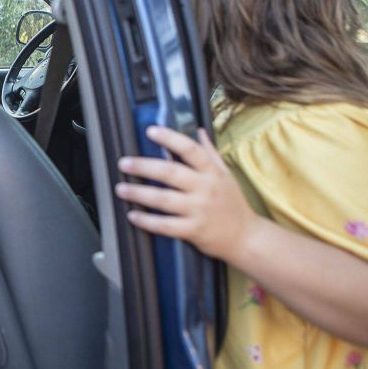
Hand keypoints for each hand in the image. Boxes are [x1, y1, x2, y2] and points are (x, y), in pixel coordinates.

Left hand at [115, 126, 260, 262]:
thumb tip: (198, 131)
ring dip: (139, 193)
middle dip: (144, 166)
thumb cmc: (233, 204)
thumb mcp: (226, 175)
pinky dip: (147, 221)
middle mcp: (205, 189)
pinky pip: (166, 225)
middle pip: (170, 173)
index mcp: (212, 172)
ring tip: (121, 188)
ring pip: (164, 199)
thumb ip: (210, 152)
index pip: (190, 150)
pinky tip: (133, 215)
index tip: (150, 131)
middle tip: (124, 163)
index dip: (170, 138)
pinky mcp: (193, 230)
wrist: (246, 237)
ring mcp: (199, 210)